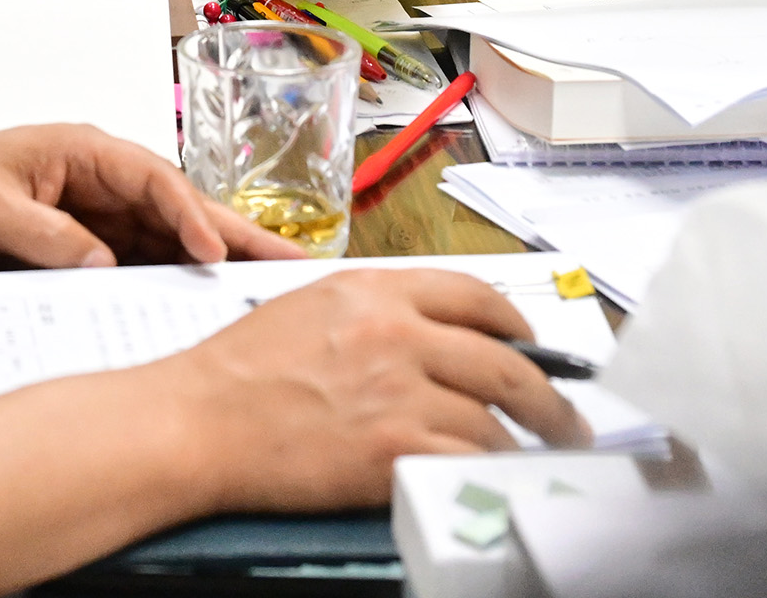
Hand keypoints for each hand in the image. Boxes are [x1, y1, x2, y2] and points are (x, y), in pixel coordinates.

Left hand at [0, 125, 308, 268]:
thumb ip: (45, 236)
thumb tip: (100, 265)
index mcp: (88, 152)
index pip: (156, 182)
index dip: (190, 217)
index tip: (213, 253)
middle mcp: (109, 180)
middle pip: (185, 209)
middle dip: (238, 238)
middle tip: (294, 269)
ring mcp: (109, 213)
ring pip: (176, 242)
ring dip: (220, 269)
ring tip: (274, 298)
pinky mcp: (100, 245)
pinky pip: (149, 266)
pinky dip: (181, 288)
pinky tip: (211, 316)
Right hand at [156, 270, 588, 509]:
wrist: (200, 419)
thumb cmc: (238, 370)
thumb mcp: (309, 306)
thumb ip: (373, 308)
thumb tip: (426, 331)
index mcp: (376, 290)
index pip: (476, 296)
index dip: (516, 325)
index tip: (531, 345)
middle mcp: (398, 333)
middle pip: (505, 360)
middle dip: (549, 394)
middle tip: (566, 414)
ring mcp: (400, 391)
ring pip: (495, 414)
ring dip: (526, 439)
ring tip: (540, 454)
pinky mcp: (395, 448)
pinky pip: (470, 457)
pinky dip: (494, 470)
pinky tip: (501, 476)